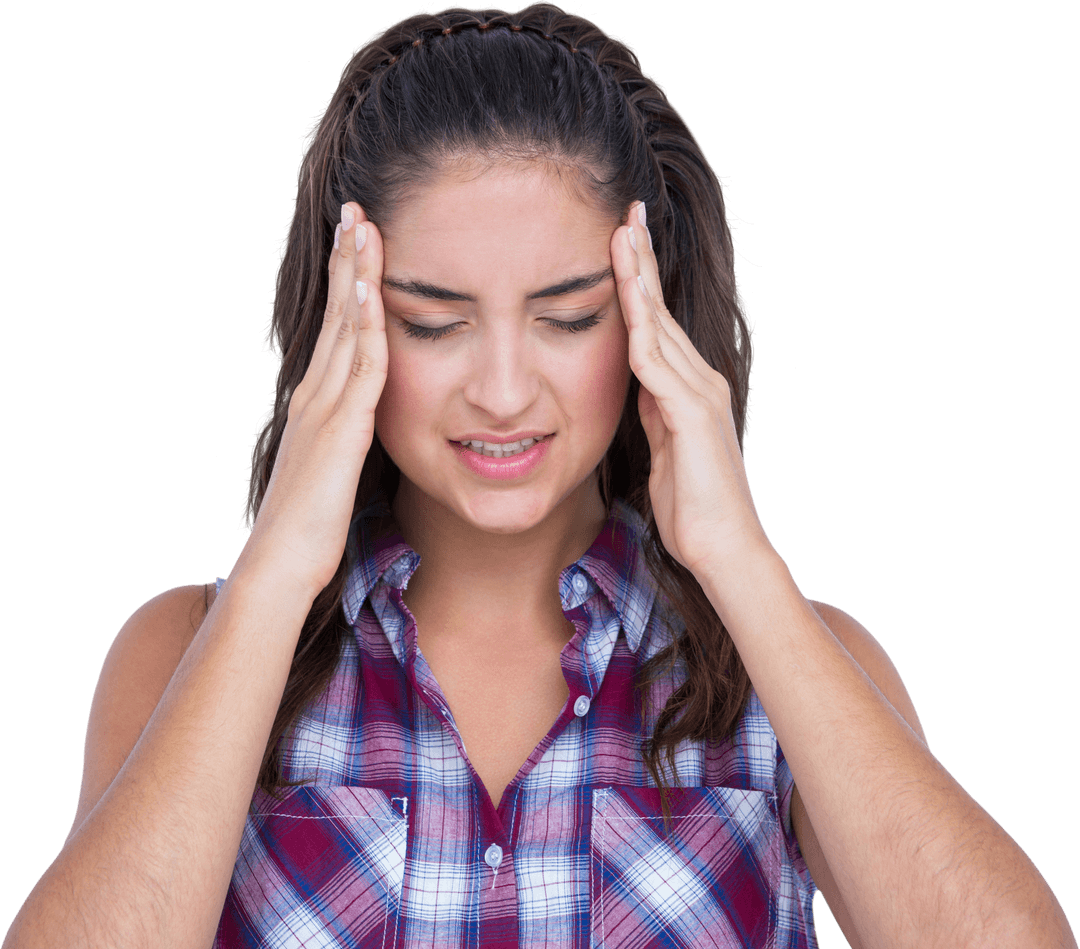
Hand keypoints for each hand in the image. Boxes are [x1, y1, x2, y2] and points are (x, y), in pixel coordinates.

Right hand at [235, 202, 388, 602]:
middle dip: (345, 260)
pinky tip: (372, 289)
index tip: (355, 243)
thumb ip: (342, 443)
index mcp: (316, 404)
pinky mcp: (341, 430)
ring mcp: (325, 409)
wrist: (278, 568)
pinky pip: (361, 368)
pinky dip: (367, 325)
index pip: (334, 330)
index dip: (345, 285)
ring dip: (355, 274)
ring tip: (362, 225)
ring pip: (346, 328)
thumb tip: (357, 433)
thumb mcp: (329, 473)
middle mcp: (316, 395)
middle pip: (336, 314)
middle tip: (354, 210)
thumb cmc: (305, 531)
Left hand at [611, 201, 773, 578]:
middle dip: (642, 261)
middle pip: (662, 311)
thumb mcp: (665, 450)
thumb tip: (641, 389)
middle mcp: (700, 382)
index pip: (659, 325)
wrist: (725, 548)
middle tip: (626, 214)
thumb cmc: (692, 508)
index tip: (623, 244)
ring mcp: (699, 395)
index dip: (641, 283)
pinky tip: (625, 299)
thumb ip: (655, 414)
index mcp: (690, 389)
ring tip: (622, 235)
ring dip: (639, 280)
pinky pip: (657, 366)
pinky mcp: (693, 416)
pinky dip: (640, 330)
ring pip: (660, 327)